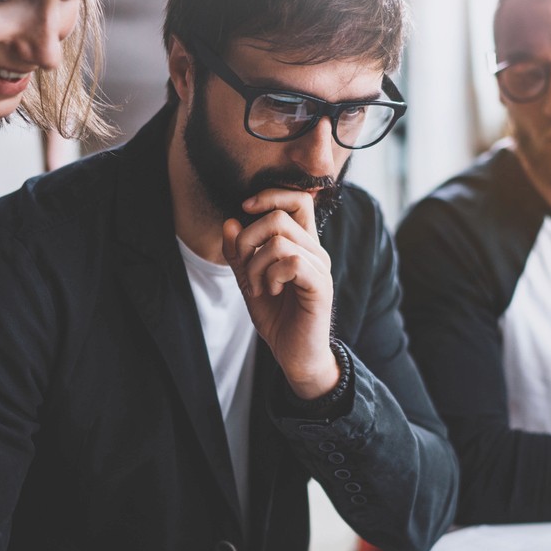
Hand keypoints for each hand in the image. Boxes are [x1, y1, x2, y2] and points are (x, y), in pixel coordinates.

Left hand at [223, 190, 337, 399]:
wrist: (294, 354)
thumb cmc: (277, 317)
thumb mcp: (249, 281)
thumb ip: (239, 254)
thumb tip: (230, 222)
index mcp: (302, 244)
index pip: (297, 199)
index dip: (270, 196)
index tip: (244, 209)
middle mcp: (315, 251)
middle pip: (280, 216)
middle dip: (248, 240)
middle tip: (244, 267)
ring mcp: (320, 268)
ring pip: (281, 241)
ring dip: (256, 265)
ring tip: (256, 287)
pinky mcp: (320, 286)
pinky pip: (292, 263)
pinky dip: (271, 276)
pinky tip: (271, 292)